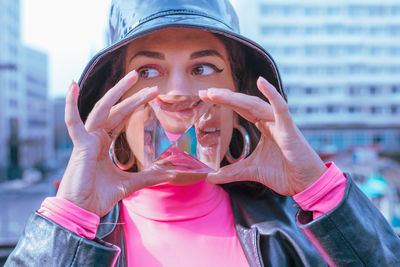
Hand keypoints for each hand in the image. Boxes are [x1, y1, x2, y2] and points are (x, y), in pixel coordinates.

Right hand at [57, 70, 173, 216]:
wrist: (82, 212)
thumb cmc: (99, 197)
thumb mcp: (131, 184)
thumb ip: (149, 176)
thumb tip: (171, 173)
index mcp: (103, 144)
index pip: (121, 119)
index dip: (136, 107)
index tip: (154, 97)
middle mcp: (95, 138)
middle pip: (117, 111)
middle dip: (135, 97)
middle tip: (155, 88)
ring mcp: (86, 139)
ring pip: (103, 109)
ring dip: (117, 92)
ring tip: (133, 77)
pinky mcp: (79, 145)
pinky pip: (73, 121)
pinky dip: (70, 104)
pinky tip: (72, 85)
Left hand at [199, 77, 326, 195]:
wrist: (307, 185)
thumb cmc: (284, 173)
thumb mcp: (251, 171)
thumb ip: (231, 172)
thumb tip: (209, 177)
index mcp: (264, 127)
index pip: (240, 109)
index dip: (224, 102)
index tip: (205, 96)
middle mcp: (271, 121)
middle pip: (244, 104)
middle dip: (224, 97)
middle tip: (204, 91)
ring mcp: (281, 124)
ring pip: (255, 105)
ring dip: (235, 98)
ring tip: (216, 92)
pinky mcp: (290, 130)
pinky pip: (281, 109)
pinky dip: (272, 94)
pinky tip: (261, 81)